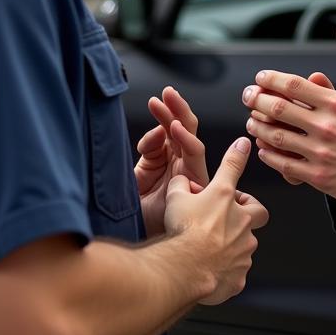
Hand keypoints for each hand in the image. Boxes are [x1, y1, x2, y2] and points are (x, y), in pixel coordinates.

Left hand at [135, 87, 208, 237]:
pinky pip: (195, 154)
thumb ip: (148, 152)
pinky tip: (174, 128)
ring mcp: (190, 172)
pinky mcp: (197, 182)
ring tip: (169, 100)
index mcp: (167, 162)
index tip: (154, 99)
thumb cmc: (141, 215)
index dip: (164, 115)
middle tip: (167, 92)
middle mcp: (181, 165)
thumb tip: (156, 134)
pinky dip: (186, 139)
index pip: (168, 132)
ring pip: (191, 137)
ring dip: (181, 116)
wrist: (147, 243)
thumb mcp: (138, 177)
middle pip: (183, 129)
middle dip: (176, 108)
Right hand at [165, 138, 268, 305]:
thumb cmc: (181, 232)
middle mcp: (240, 220)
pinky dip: (226, 269)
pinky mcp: (241, 273)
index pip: (233, 167)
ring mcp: (244, 248)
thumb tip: (182, 182)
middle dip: (250, 211)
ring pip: (246, 243)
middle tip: (235, 214)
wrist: (185, 269)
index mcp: (223, 197)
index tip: (243, 145)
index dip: (238, 153)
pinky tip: (209, 270)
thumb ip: (181, 185)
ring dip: (232, 243)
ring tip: (210, 248)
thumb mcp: (175, 199)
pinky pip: (236, 270)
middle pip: (258, 211)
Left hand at [242, 24, 335, 212]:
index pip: (293, 85)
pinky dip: (269, 155)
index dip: (271, 80)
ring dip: (258, 127)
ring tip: (252, 121)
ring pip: (276, 137)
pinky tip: (265, 149)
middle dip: (256, 100)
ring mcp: (319, 153)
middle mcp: (324, 126)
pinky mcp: (318, 177)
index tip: (261, 78)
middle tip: (248, 96)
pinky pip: (284, 165)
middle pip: (277, 109)